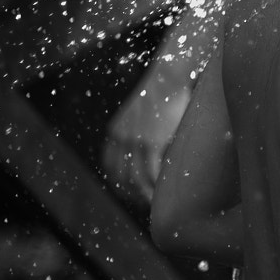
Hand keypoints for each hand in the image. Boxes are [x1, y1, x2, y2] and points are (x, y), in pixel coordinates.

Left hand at [103, 73, 192, 205]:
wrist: (169, 77)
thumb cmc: (161, 91)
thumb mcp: (139, 111)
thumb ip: (137, 127)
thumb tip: (148, 142)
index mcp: (116, 130)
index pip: (110, 164)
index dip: (118, 181)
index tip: (129, 191)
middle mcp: (121, 137)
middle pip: (120, 174)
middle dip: (130, 192)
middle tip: (143, 202)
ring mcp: (136, 140)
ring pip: (135, 178)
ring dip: (143, 194)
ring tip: (153, 203)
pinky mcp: (153, 141)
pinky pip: (152, 171)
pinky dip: (155, 185)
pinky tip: (161, 192)